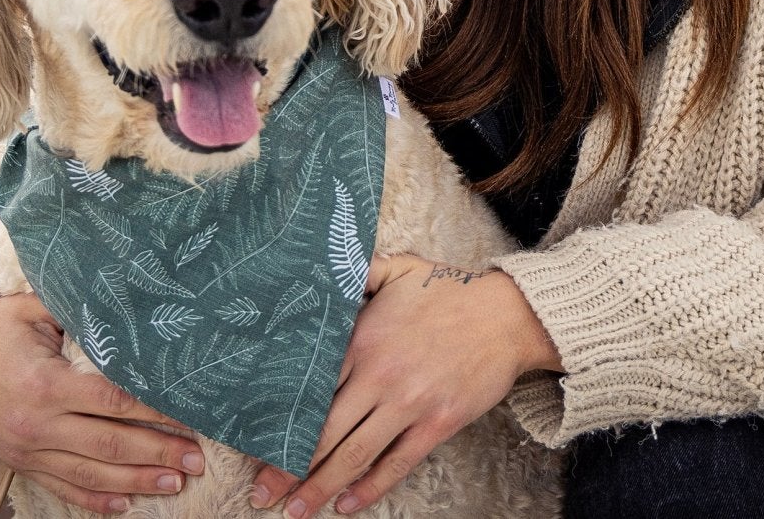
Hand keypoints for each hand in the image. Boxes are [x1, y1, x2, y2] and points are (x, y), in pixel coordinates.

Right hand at [0, 291, 204, 513]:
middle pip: (109, 443)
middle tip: (198, 459)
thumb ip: (81, 313)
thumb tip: (133, 306)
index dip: (154, 410)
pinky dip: (96, 500)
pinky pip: (62, 488)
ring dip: (136, 480)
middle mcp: (37, 424)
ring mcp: (28, 450)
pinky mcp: (21, 464)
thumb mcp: (35, 309)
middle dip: (157, 452)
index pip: (112, 401)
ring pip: (91, 473)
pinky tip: (126, 505)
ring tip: (176, 483)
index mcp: (46, 383)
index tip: (190, 414)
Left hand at [249, 254, 559, 515]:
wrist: (508, 315)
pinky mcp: (438, 423)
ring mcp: (410, 403)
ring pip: (355, 455)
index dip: (280, 421)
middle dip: (288, 468)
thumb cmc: (450, 291)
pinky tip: (348, 504)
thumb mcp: (399, 268)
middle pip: (323, 432)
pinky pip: (397, 464)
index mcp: (362, 341)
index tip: (255, 444)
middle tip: (262, 493)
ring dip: (321, 487)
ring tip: (296, 510)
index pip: (309, 391)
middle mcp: (380, 377)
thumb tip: (324, 271)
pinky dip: (370, 489)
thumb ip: (358, 272)